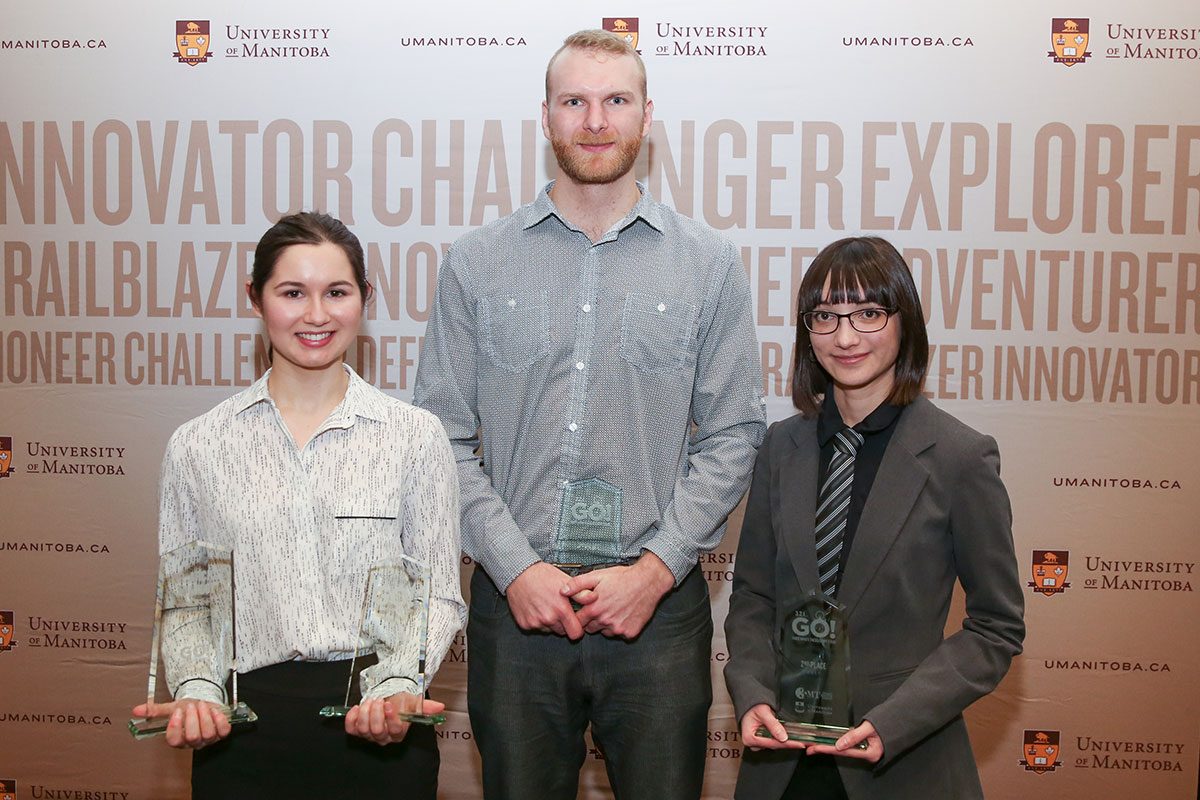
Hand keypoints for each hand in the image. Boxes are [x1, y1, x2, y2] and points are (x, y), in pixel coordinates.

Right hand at [131, 699, 230, 748]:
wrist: (202, 703)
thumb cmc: (186, 709)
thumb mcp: (171, 708)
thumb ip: (154, 711)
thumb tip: (136, 710)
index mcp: (179, 739)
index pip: (174, 741)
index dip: (176, 727)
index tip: (177, 712)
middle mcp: (193, 742)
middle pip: (192, 737)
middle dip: (193, 718)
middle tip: (192, 705)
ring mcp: (208, 739)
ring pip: (208, 733)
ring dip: (205, 715)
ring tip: (202, 705)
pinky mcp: (221, 733)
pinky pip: (223, 730)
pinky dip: (220, 718)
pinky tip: (214, 710)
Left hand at [344, 692, 444, 745]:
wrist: (388, 698)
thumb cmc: (401, 703)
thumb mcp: (413, 702)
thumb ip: (426, 706)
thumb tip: (440, 707)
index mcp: (399, 733)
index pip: (395, 730)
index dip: (390, 719)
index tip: (389, 704)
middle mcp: (384, 738)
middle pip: (377, 731)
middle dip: (375, 713)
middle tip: (378, 699)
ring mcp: (369, 736)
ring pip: (363, 729)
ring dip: (365, 711)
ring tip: (370, 700)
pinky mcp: (357, 731)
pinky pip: (350, 729)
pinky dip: (351, 717)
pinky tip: (357, 707)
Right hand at [505, 562, 583, 638]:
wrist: (519, 573)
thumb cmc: (542, 575)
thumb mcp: (565, 581)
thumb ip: (581, 594)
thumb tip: (594, 598)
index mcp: (561, 610)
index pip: (575, 633)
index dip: (577, 628)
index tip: (575, 622)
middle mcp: (548, 619)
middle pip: (562, 632)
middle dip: (563, 624)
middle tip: (558, 609)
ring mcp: (535, 623)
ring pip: (549, 630)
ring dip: (549, 622)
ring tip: (546, 606)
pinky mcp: (525, 624)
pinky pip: (535, 628)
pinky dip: (537, 620)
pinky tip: (537, 608)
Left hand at [560, 552, 674, 638]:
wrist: (648, 581)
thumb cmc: (623, 577)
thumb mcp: (597, 575)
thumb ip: (577, 584)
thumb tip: (562, 591)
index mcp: (595, 609)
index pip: (578, 621)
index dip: (581, 616)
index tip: (585, 610)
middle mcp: (605, 621)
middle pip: (591, 628)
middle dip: (593, 620)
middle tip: (602, 607)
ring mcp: (618, 629)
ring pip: (605, 632)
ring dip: (607, 625)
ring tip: (614, 609)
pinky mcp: (630, 633)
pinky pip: (620, 634)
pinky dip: (620, 627)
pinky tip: (624, 614)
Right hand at [740, 704, 808, 750]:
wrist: (749, 702)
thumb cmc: (752, 705)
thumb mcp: (763, 713)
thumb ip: (773, 725)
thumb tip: (783, 737)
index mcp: (749, 738)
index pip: (772, 743)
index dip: (787, 744)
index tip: (799, 744)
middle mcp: (752, 743)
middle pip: (774, 745)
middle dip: (789, 744)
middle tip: (803, 743)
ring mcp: (757, 742)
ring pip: (775, 744)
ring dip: (787, 742)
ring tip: (800, 740)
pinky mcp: (761, 740)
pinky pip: (773, 741)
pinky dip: (783, 739)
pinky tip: (792, 738)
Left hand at [805, 720, 883, 762]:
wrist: (900, 719)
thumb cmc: (888, 723)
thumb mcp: (870, 727)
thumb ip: (854, 736)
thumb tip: (839, 744)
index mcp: (870, 753)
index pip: (845, 752)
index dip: (829, 749)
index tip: (817, 748)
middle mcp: (867, 754)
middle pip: (843, 752)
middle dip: (826, 749)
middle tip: (810, 748)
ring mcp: (866, 750)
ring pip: (845, 749)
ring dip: (830, 746)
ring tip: (816, 746)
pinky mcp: (864, 745)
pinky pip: (849, 745)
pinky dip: (839, 743)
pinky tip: (829, 742)